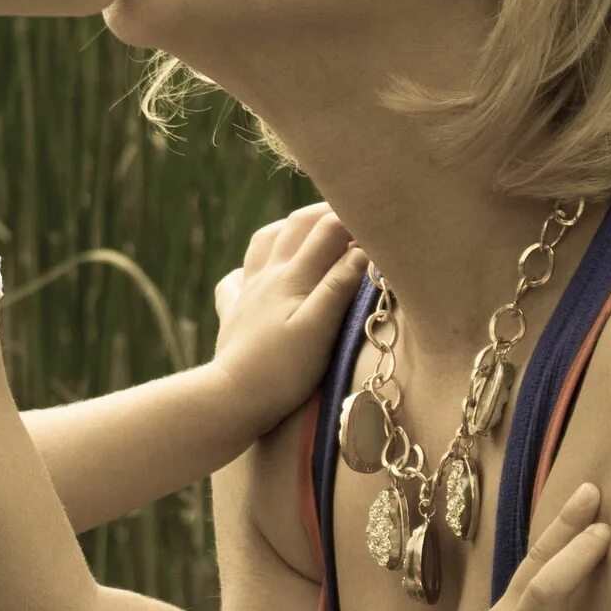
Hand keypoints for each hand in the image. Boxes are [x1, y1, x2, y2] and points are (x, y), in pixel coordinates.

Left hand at [210, 204, 369, 437]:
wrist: (231, 398)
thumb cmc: (282, 370)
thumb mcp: (319, 329)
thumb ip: (338, 286)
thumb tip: (361, 249)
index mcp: (291, 276)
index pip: (326, 230)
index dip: (354, 219)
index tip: (379, 221)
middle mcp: (266, 275)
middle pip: (295, 226)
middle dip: (325, 213)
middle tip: (352, 213)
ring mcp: (246, 292)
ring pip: (264, 241)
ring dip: (289, 228)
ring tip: (308, 230)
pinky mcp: (232, 313)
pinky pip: (236, 277)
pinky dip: (251, 266)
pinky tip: (255, 273)